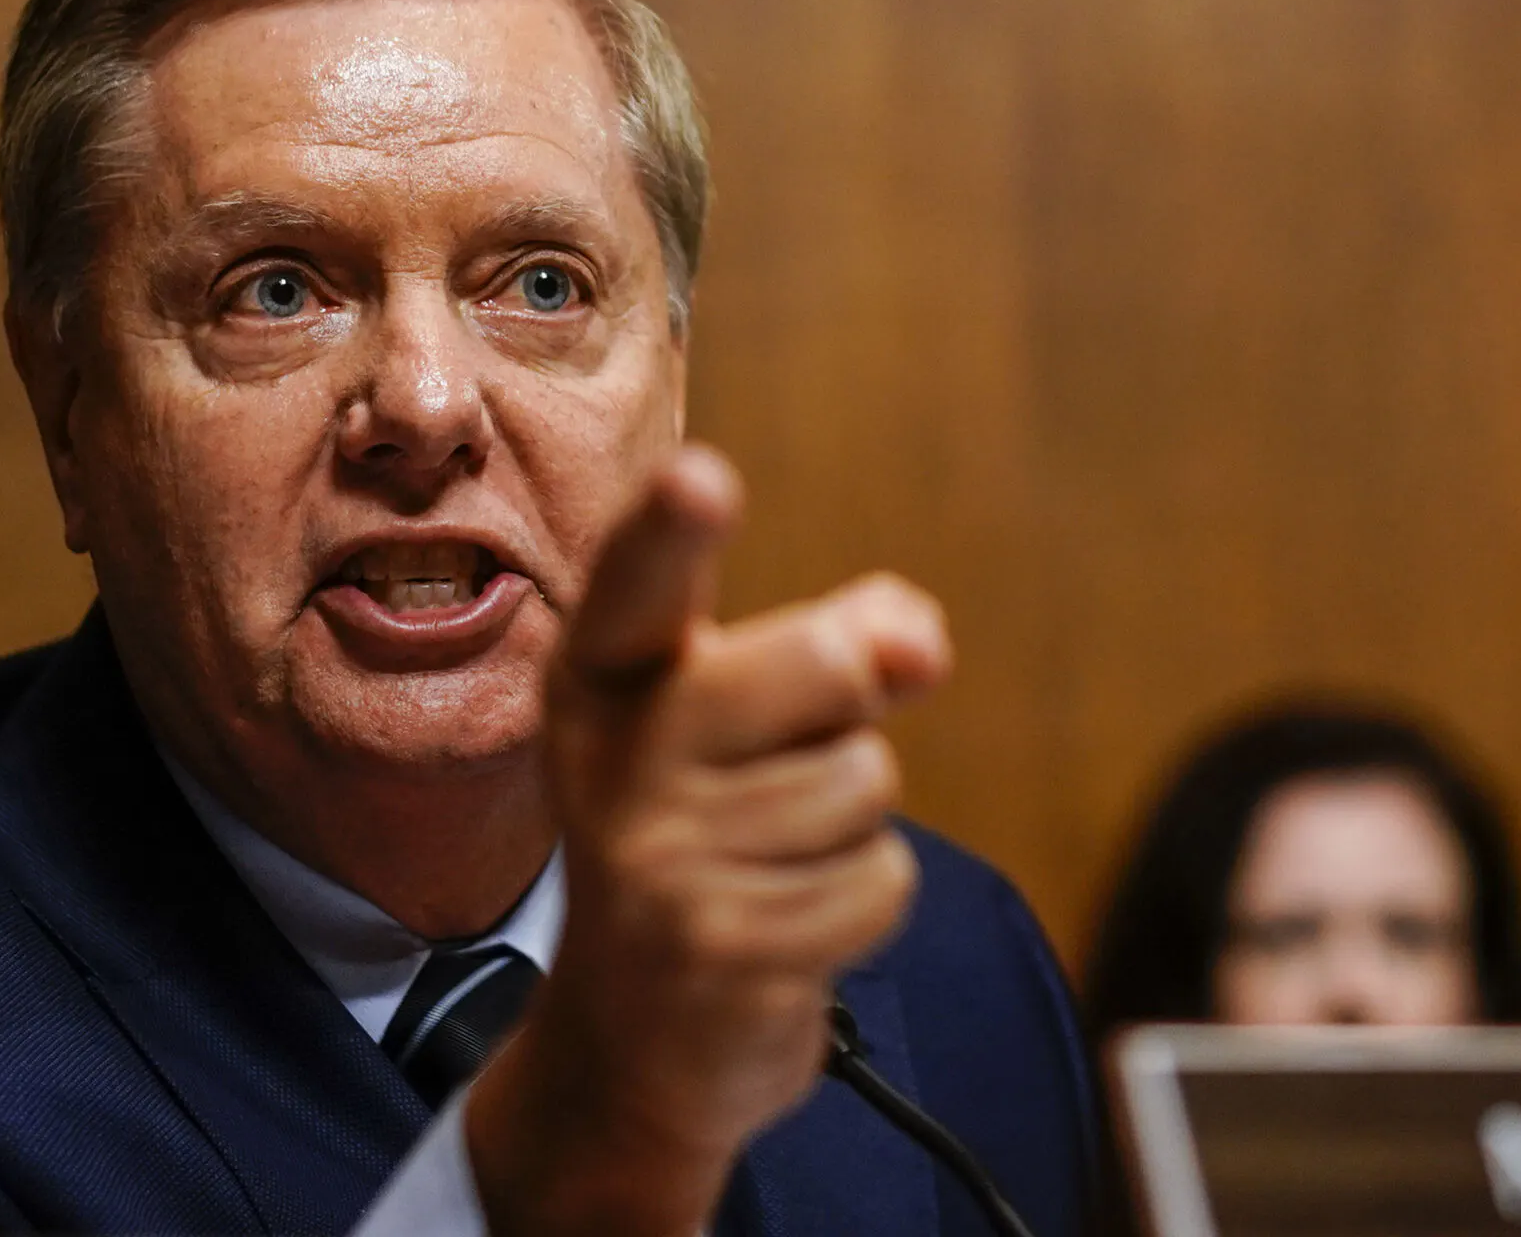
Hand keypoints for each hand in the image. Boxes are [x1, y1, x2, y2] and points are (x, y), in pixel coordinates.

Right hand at [466, 444, 950, 1235]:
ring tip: (769, 861)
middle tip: (778, 762)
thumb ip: (833, 647)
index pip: (637, 584)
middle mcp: (611, 758)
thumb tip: (918, 643)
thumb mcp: (740, 722)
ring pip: (864, 784)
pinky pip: (878, 882)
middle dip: (847, 706)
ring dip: (848, 826)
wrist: (628, 1040)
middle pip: (826, 664)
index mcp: (602, 679)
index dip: (673, 528)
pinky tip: (785, 923)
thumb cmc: (699, 834)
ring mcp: (657, 860)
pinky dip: (859, 903)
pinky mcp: (720, 950)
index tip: (703, 480)